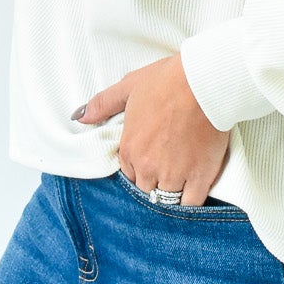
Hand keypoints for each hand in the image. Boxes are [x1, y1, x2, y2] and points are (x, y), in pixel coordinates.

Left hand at [74, 54, 229, 207]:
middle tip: (169, 167)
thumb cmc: (168, 80)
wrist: (203, 83)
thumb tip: (81, 116)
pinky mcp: (200, 177)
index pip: (129, 175)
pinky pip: (191, 203)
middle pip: (147, 189)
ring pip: (168, 200)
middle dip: (155, 182)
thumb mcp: (129, 86)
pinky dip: (191, 201)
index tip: (152, 159)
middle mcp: (147, 167)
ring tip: (183, 178)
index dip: (140, 168)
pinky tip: (194, 188)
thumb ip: (103, 104)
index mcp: (129, 149)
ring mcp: (173, 175)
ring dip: (173, 193)